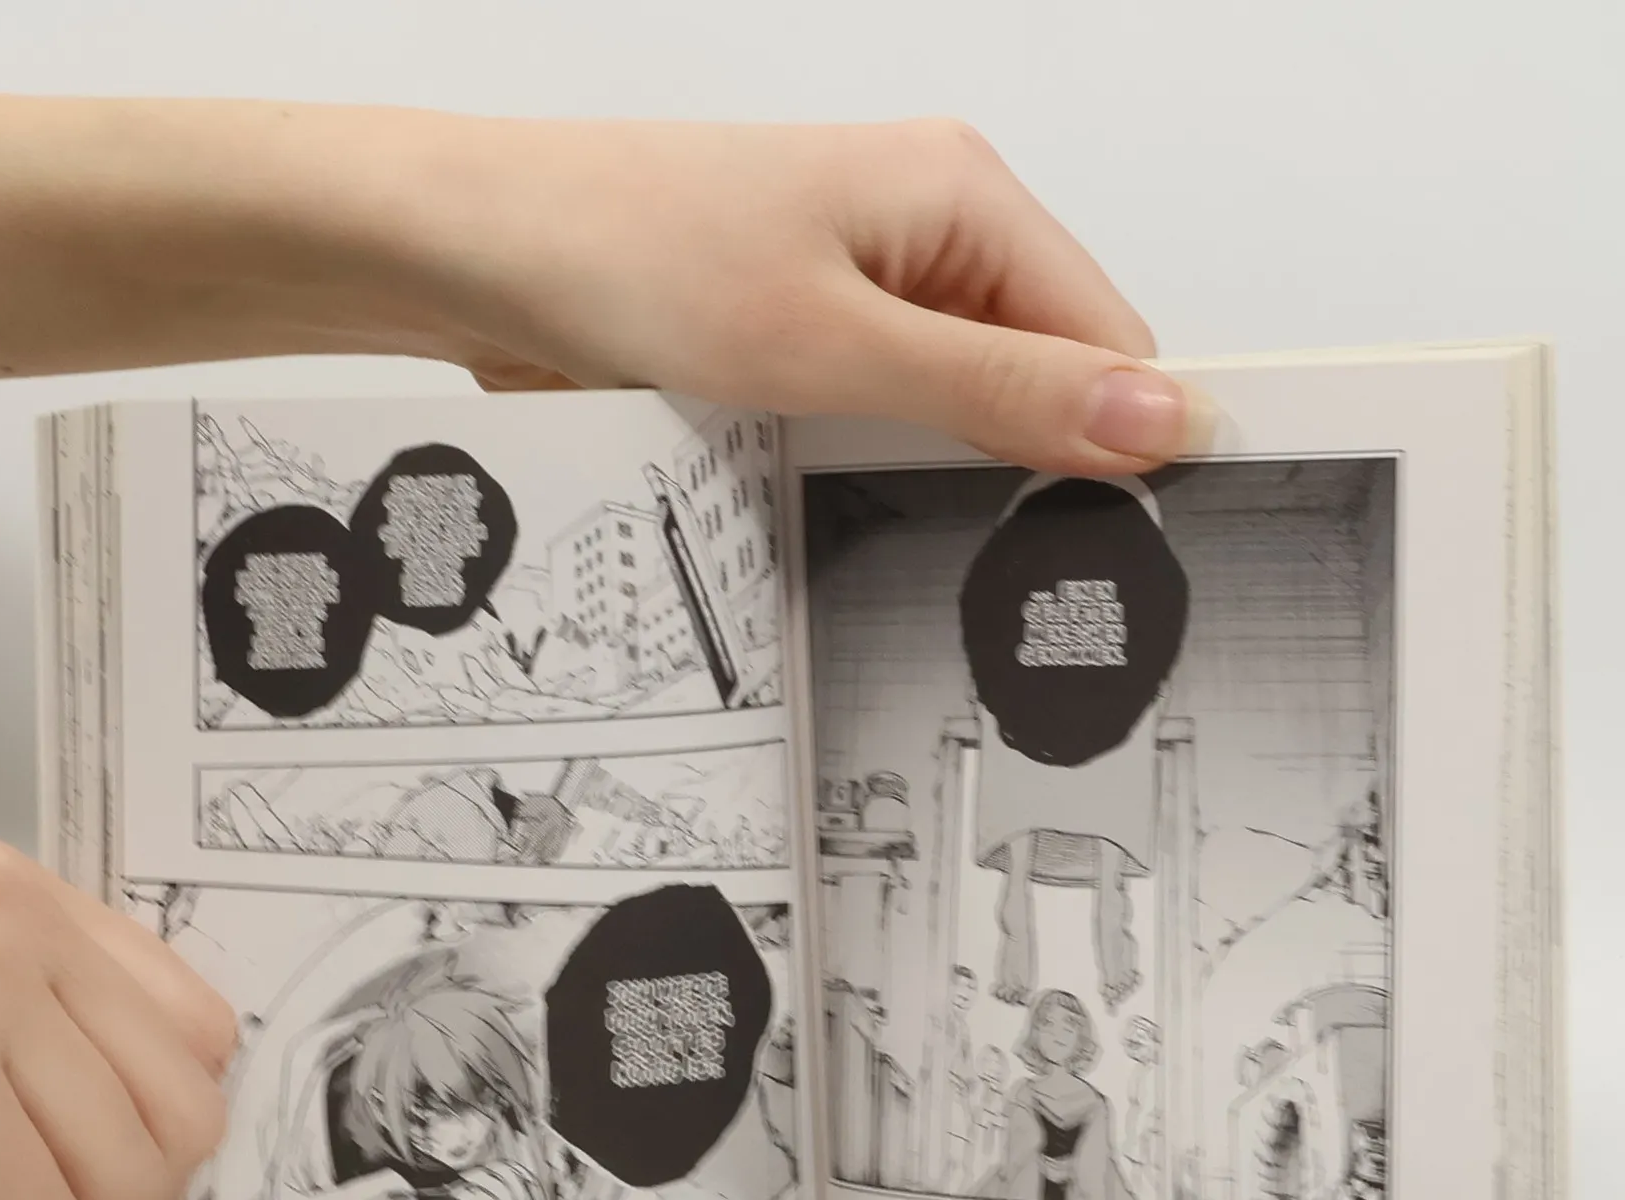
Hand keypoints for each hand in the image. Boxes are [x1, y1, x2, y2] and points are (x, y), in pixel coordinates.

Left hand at [0, 86, 1204, 472]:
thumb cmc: (622, 257)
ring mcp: (858, 286)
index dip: (1126, 448)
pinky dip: (871, 473)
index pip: (1111, 338)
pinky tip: (840, 510)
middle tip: (1000, 577)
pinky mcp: (799, 338)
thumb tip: (1161, 419)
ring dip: (937, 480)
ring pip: (957, 412)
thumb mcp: (833, 343)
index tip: (1124, 556)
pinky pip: (880, 419)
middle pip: (1040, 379)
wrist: (464, 253)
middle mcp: (924, 232)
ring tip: (897, 535)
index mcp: (962, 197)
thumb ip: (1002, 390)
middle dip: (1026, 474)